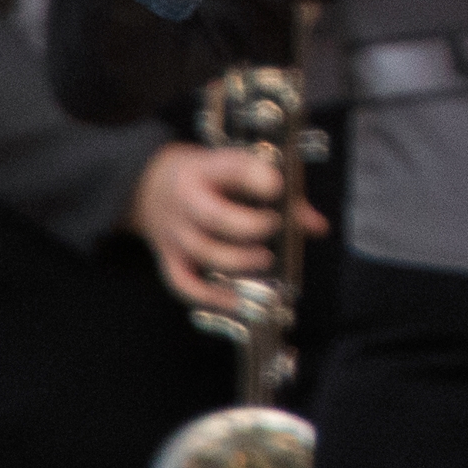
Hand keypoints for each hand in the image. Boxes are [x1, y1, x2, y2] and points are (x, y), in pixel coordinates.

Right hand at [125, 142, 305, 312]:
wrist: (149, 184)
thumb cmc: (208, 176)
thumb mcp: (234, 168)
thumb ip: (276, 192)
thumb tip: (318, 227)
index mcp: (206, 169)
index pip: (231, 168)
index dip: (256, 178)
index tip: (277, 186)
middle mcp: (186, 200)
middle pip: (214, 217)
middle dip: (249, 226)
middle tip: (273, 226)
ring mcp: (174, 232)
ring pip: (203, 252)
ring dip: (238, 261)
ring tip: (264, 260)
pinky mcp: (167, 259)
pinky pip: (184, 284)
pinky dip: (211, 297)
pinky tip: (238, 300)